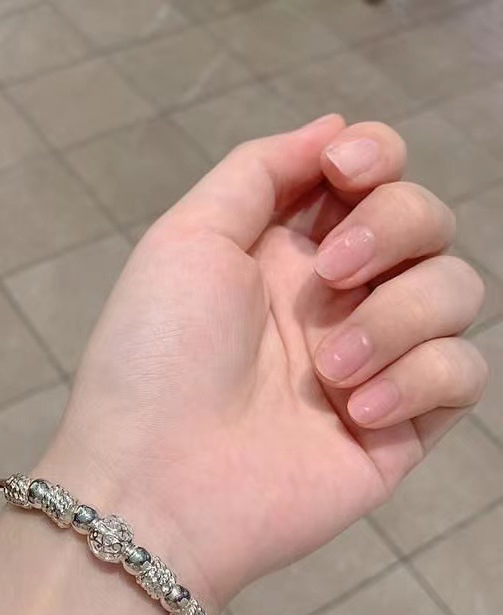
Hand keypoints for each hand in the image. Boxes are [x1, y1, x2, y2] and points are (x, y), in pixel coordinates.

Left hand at [38, 115, 486, 610]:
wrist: (157, 481)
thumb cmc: (156, 356)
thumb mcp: (186, 240)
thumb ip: (257, 174)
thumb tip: (331, 128)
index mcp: (284, 252)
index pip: (369, 178)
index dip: (376, 158)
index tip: (346, 170)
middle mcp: (336, 299)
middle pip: (426, 221)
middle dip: (394, 226)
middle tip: (335, 272)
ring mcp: (372, 361)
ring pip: (456, 291)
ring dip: (398, 317)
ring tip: (329, 369)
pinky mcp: (401, 427)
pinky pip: (463, 374)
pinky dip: (420, 380)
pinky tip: (356, 413)